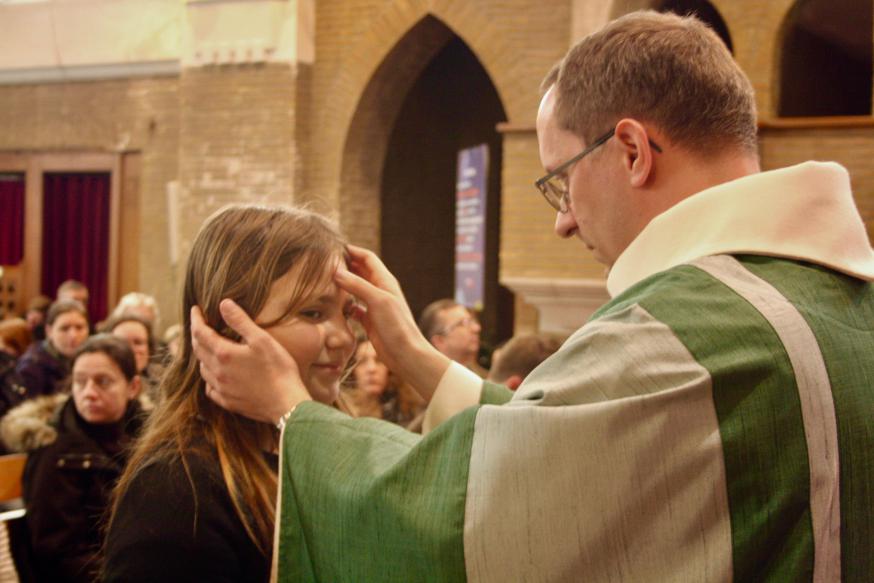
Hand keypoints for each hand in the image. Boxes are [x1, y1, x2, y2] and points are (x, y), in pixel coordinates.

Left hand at [191, 299, 310, 423]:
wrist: (286, 403)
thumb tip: (223, 304)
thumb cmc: (278, 369)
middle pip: (198, 350)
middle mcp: (217, 372)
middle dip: (196, 335)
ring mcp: (221, 389)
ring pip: (202, 369)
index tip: (195, 309)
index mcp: (224, 354)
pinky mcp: (228, 402)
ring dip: (202, 355)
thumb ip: (240, 321)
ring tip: (209, 347)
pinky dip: (209, 377)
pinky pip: (210, 388)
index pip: (200, 333)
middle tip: (200, 325)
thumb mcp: (261, 339)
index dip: (196, 319)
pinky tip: (217, 375)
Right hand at [336, 245, 449, 399]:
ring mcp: (376, 306)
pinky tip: (335, 305)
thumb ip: (358, 285)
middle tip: (326, 262)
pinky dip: (346, 304)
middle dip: (346, 264)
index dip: (352, 250)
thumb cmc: (397, 327)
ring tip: (326, 280)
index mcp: (386, 281)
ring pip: (357, 289)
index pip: (368, 258)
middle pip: (362, 271)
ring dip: (344, 283)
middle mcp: (381, 291)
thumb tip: (336, 271)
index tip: (334, 247)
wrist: (406, 355)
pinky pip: (356, 308)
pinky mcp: (371, 321)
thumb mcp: (377, 301)